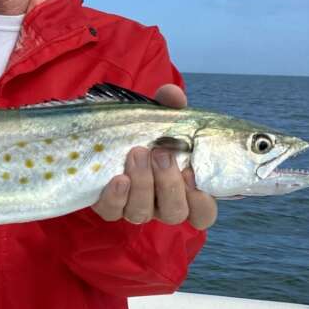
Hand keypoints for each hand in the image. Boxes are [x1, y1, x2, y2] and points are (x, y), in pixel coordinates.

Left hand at [91, 84, 217, 230]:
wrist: (105, 134)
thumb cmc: (145, 131)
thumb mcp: (159, 116)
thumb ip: (170, 106)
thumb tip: (173, 95)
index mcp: (184, 190)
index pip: (203, 213)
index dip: (201, 201)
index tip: (191, 174)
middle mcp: (161, 204)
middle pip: (174, 212)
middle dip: (168, 183)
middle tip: (160, 153)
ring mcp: (134, 207)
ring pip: (143, 213)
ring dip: (142, 183)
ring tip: (137, 153)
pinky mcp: (109, 206)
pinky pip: (112, 211)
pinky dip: (116, 196)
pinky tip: (118, 178)